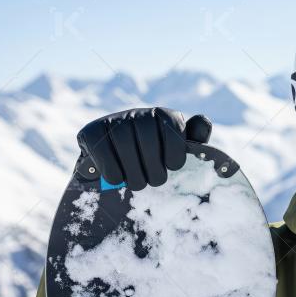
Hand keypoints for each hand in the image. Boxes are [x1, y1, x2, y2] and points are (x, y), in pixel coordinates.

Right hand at [76, 107, 211, 190]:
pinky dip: (112, 170)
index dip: (175, 149)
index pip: (171, 123)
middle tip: (155, 182)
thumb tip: (204, 120)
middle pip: (146, 135)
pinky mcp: (91, 131)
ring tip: (138, 183)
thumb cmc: (155, 166)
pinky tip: (118, 178)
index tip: (174, 167)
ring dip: (133, 172)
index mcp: (162, 116)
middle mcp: (137, 113)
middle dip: (153, 166)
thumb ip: (194, 140)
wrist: (118, 177)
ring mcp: (112, 120)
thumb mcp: (178, 155)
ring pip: (124, 142)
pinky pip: (102, 150)